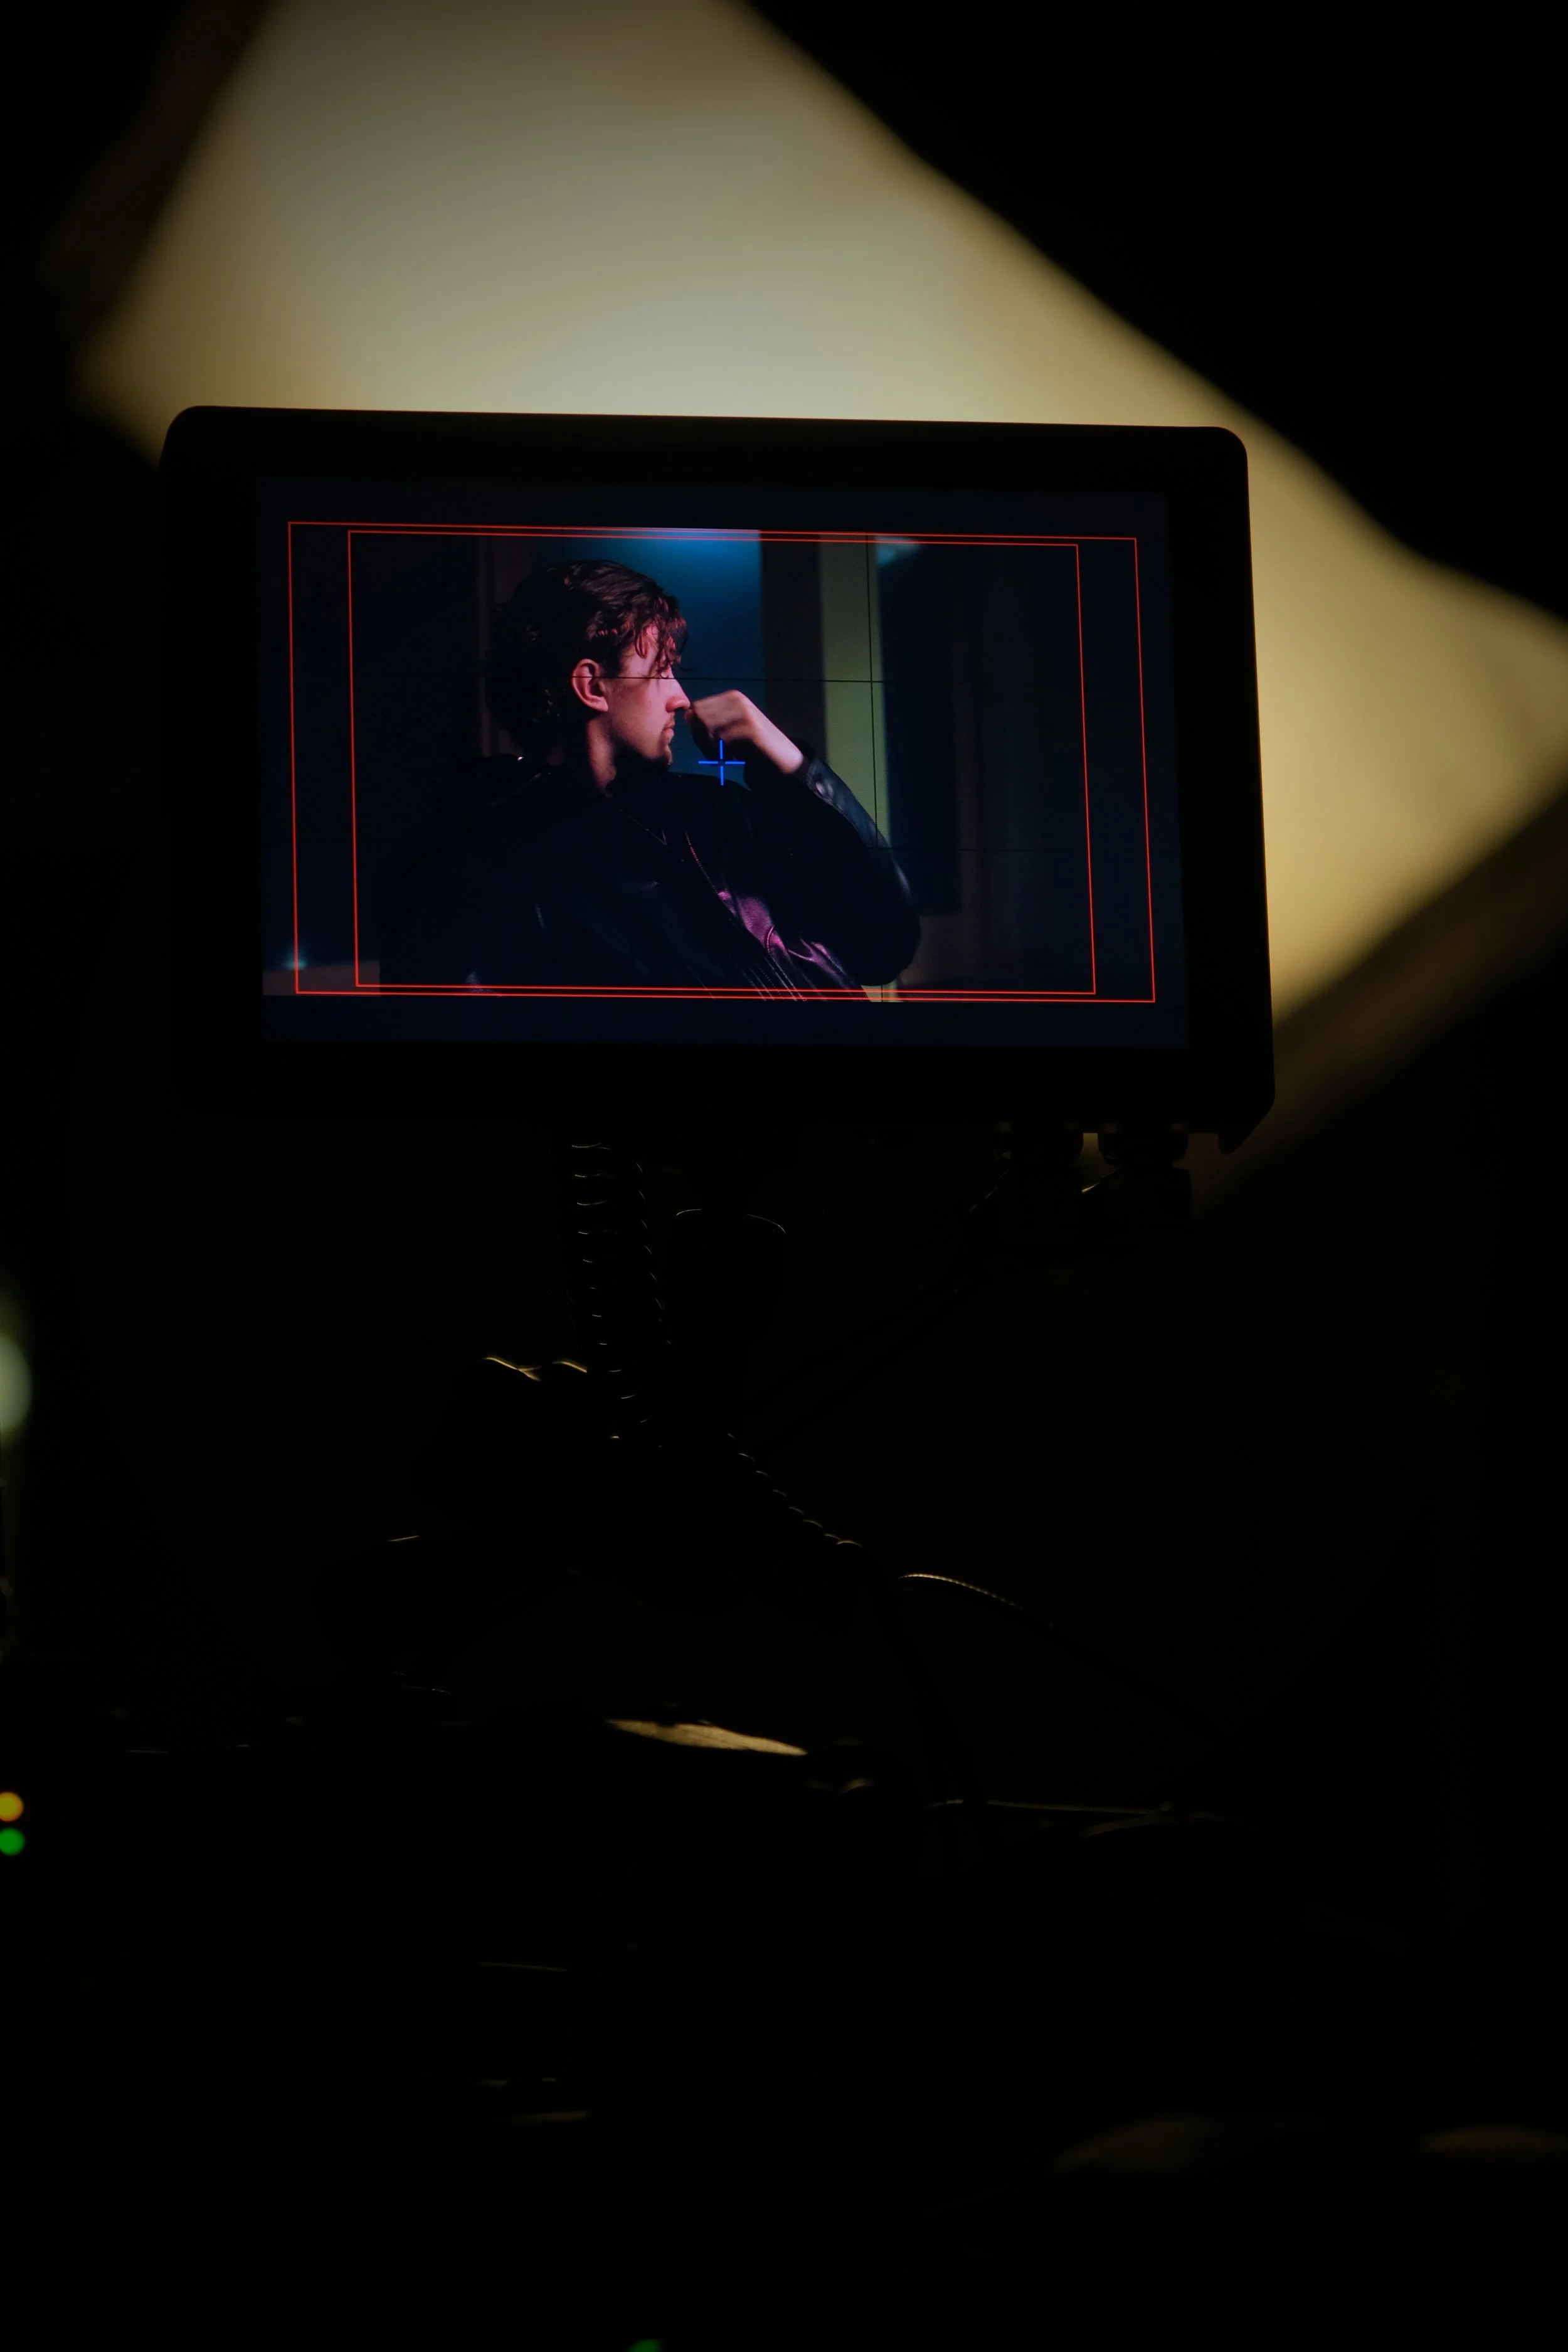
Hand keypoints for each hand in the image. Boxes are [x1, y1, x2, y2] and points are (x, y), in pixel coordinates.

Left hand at [685, 692, 804, 776]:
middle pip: (699, 717)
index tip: (707, 747)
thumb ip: (708, 724)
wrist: (783, 758)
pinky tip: (733, 758)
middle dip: (701, 740)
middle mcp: (737, 699)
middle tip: (714, 755)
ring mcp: (745, 710)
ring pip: (708, 727)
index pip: (696, 709)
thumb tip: (687, 716)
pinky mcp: (751, 726)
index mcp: (730, 697)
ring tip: (724, 757)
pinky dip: (723, 752)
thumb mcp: (727, 732)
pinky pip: (722, 739)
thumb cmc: (752, 747)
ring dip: (711, 748)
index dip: (696, 730)